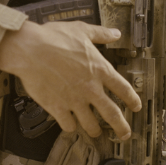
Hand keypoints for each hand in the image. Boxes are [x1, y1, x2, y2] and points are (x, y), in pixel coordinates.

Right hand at [0, 20, 142, 139]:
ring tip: (96, 133)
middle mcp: (90, 88)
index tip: (135, 106)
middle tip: (125, 134)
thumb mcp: (81, 30)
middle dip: (121, 127)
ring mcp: (74, 100)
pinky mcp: (57, 108)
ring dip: (95, 130)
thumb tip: (115, 33)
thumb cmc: (53, 38)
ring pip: (91, 124)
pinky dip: (70, 127)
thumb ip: (100, 34)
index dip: (133, 99)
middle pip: (112, 114)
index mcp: (99, 69)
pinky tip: (70, 125)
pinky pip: (68, 124)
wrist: (30, 50)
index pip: (123, 89)